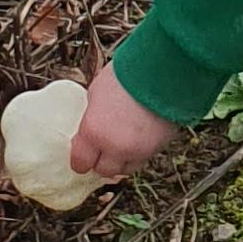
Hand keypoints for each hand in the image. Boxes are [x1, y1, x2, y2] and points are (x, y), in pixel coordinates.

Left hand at [70, 61, 176, 178]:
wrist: (163, 71)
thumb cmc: (126, 74)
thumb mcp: (97, 92)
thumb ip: (93, 114)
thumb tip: (92, 122)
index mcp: (93, 132)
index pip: (81, 162)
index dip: (80, 160)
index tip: (80, 158)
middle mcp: (115, 147)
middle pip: (104, 170)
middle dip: (101, 162)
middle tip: (101, 152)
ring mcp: (139, 150)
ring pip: (126, 169)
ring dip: (121, 161)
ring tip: (122, 147)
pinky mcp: (159, 147)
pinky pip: (144, 158)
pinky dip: (139, 153)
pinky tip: (138, 140)